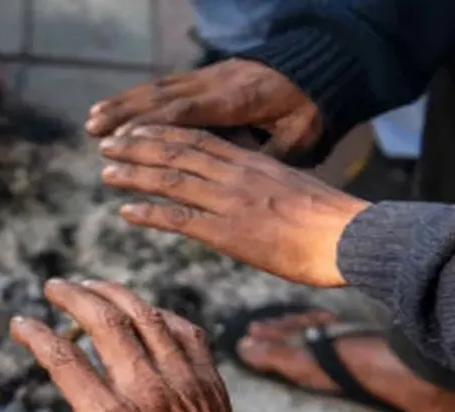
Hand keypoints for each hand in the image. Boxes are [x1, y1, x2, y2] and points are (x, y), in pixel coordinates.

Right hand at [9, 279, 243, 411]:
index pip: (64, 361)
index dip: (37, 335)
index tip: (21, 324)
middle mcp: (145, 390)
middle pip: (104, 322)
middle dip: (73, 297)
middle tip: (54, 287)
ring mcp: (180, 379)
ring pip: (144, 315)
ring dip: (113, 293)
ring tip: (90, 285)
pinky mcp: (206, 378)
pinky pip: (182, 329)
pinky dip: (158, 313)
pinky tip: (143, 312)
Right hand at [85, 59, 320, 156]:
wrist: (318, 68)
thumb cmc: (310, 110)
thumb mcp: (300, 136)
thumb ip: (272, 155)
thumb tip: (250, 175)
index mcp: (238, 100)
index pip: (187, 112)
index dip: (153, 125)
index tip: (124, 139)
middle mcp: (216, 84)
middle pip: (163, 98)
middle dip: (125, 114)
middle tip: (93, 132)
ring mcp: (209, 77)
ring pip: (159, 89)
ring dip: (123, 104)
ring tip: (92, 120)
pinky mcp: (205, 77)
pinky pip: (166, 86)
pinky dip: (138, 97)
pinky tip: (117, 109)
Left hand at [99, 125, 369, 287]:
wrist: (347, 237)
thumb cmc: (328, 222)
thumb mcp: (291, 189)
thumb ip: (263, 186)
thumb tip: (247, 194)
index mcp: (252, 162)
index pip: (199, 139)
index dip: (163, 133)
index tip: (137, 129)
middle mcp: (236, 175)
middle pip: (177, 152)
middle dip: (138, 147)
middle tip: (108, 145)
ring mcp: (229, 202)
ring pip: (171, 180)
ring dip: (134, 175)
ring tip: (107, 173)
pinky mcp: (228, 232)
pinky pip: (179, 219)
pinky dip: (149, 213)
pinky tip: (126, 213)